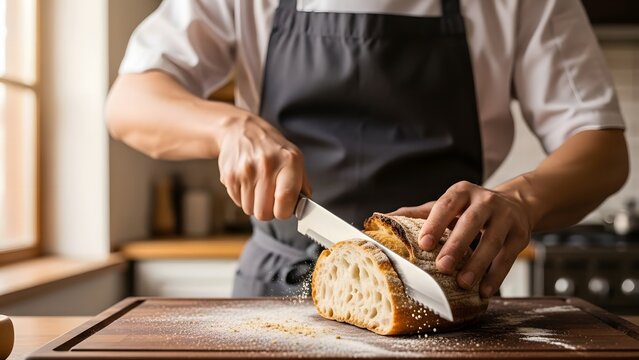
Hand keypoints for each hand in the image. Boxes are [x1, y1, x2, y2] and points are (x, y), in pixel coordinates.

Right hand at [217, 110, 310, 220]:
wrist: (241, 130)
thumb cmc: (272, 148)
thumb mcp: (295, 158)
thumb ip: (302, 184)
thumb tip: (304, 208)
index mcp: (288, 161)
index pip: (285, 200)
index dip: (284, 212)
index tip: (284, 208)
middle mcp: (266, 165)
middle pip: (264, 212)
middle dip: (268, 211)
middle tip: (269, 199)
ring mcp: (245, 171)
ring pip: (249, 210)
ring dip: (254, 204)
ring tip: (258, 187)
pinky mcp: (229, 176)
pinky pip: (237, 202)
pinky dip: (243, 197)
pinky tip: (247, 183)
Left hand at [390, 181, 531, 297]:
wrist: (516, 204)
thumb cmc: (469, 209)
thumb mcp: (447, 206)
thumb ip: (419, 214)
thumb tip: (382, 218)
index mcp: (462, 192)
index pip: (446, 204)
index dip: (435, 223)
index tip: (423, 243)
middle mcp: (486, 200)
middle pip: (471, 222)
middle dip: (457, 245)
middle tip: (443, 267)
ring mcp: (506, 217)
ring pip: (492, 241)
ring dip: (478, 264)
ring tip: (463, 283)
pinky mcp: (520, 235)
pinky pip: (508, 257)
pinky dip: (495, 275)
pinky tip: (484, 291)